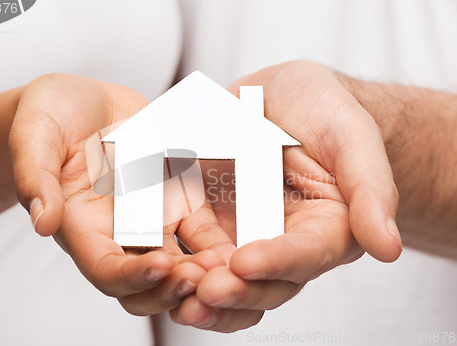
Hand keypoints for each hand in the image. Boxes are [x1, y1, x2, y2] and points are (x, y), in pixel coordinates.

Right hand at [9, 73, 234, 314]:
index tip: (160, 266)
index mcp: (82, 227)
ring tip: (229, 265)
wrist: (85, 104)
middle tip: (200, 277)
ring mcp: (152, 220)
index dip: (131, 276)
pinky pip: (203, 232)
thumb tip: (41, 220)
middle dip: (173, 287)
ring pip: (181, 264)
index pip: (105, 269)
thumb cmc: (51, 117)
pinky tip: (242, 242)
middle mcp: (119, 233)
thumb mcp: (35, 135)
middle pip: (146, 283)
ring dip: (204, 273)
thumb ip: (36, 176)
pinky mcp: (178, 201)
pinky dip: (220, 244)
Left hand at [170, 61, 401, 331]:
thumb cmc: (325, 111)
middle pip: (260, 283)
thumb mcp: (351, 135)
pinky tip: (152, 261)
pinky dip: (174, 261)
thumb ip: (370, 188)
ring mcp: (242, 234)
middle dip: (232, 291)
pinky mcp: (207, 220)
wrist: (284, 99)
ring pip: (222, 279)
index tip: (245, 262)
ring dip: (197, 291)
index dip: (276, 262)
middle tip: (203, 291)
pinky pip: (189, 249)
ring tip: (172, 290)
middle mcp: (282, 243)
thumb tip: (388, 247)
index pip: (304, 256)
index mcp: (324, 229)